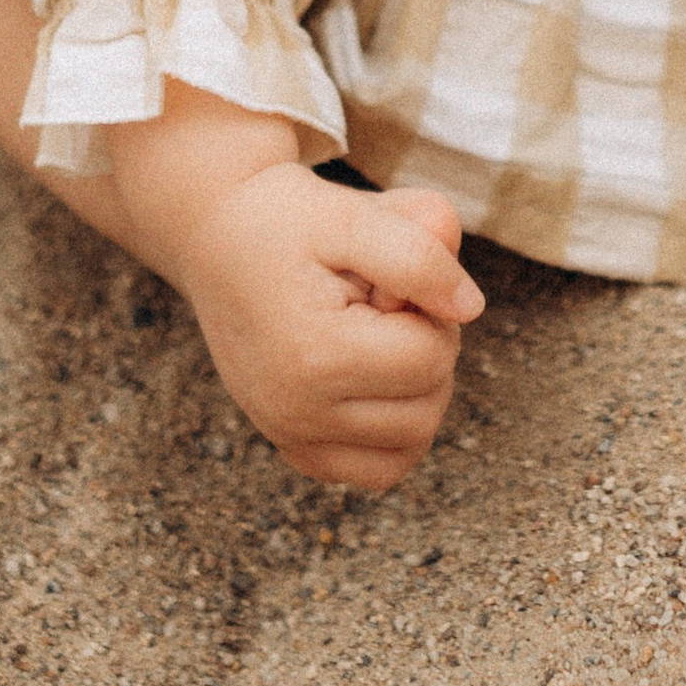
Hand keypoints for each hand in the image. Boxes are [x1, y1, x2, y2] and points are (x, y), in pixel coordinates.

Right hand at [124, 140, 480, 491]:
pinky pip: (377, 469)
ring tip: (375, 338)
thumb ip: (419, 253)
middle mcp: (297, 412)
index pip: (432, 357)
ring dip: (416, 390)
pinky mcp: (291, 446)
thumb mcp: (354, 215)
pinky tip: (373, 379)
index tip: (385, 279)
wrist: (216, 236)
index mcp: (314, 357)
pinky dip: (393, 433)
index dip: (428, 308)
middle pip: (428, 406)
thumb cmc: (287, 221)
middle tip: (381, 303)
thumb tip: (470, 308)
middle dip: (426, 348)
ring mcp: (290, 436)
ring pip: (411, 444)